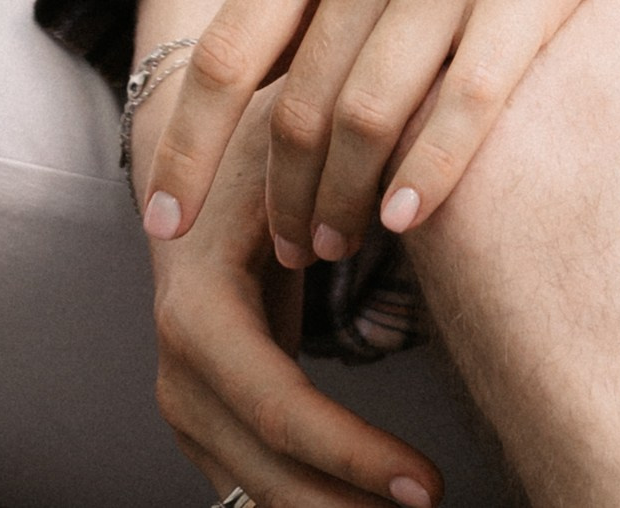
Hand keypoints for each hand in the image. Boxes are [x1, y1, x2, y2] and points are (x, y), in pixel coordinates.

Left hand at [143, 0, 619, 272]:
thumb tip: (252, 85)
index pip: (225, 56)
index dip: (188, 151)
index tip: (166, 222)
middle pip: (298, 109)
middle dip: (285, 197)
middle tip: (294, 248)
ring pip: (370, 118)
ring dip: (345, 201)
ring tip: (344, 241)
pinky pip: (465, 103)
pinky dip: (429, 175)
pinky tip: (410, 218)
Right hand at [146, 85, 441, 507]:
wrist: (194, 166)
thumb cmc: (261, 146)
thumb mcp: (296, 146)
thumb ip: (347, 172)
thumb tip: (416, 198)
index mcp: (199, 312)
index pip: (279, 407)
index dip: (353, 454)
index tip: (430, 484)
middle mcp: (182, 373)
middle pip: (268, 472)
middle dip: (351, 506)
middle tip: (436, 506)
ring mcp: (188, 405)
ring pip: (259, 494)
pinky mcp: (208, 420)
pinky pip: (258, 482)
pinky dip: (315, 502)